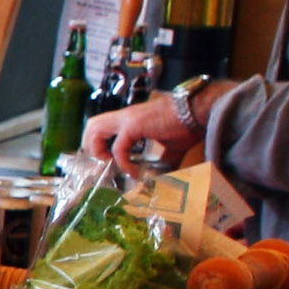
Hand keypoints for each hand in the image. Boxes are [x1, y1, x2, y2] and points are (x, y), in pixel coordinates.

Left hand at [84, 94, 198, 172]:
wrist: (198, 110)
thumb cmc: (187, 125)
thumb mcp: (171, 147)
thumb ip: (162, 160)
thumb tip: (161, 177)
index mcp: (130, 119)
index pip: (102, 126)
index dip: (98, 144)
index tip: (105, 162)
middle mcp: (125, 116)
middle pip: (92, 125)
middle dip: (89, 145)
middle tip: (101, 163)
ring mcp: (128, 119)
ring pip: (95, 129)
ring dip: (97, 150)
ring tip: (109, 165)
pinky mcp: (134, 126)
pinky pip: (118, 147)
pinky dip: (122, 162)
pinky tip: (132, 171)